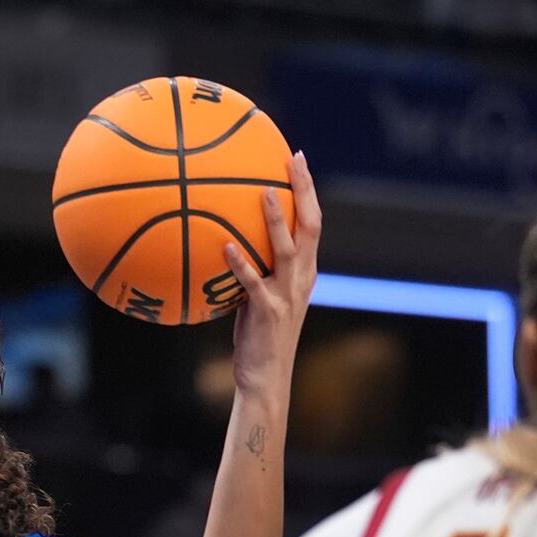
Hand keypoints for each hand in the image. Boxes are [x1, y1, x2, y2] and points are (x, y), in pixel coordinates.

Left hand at [226, 151, 321, 397]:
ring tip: (263, 191)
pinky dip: (240, 263)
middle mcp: (302, 278)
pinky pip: (253, 283)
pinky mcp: (267, 311)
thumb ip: (252, 271)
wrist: (266, 377)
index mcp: (305, 272)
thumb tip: (225, 242)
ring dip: (276, 220)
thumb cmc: (257, 338)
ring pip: (287, 249)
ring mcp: (287, 294)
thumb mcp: (259, 298)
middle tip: (293, 159)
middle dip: (304, 190)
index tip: (297, 159)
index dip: (307, 190)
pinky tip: (224, 246)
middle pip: (311, 225)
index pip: (312, 222)